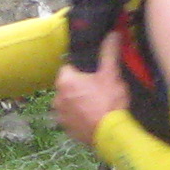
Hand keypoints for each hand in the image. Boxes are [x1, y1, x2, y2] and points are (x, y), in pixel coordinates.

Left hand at [51, 26, 126, 146]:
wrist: (110, 134)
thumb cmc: (109, 102)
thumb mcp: (111, 74)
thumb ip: (109, 53)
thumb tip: (112, 35)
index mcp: (65, 81)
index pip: (68, 68)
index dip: (82, 70)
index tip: (94, 75)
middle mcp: (57, 97)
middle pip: (68, 86)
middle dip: (80, 87)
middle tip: (99, 90)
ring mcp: (61, 115)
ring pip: (69, 103)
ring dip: (79, 102)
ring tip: (98, 105)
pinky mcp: (67, 130)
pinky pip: (72, 118)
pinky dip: (80, 117)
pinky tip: (95, 117)